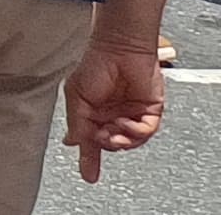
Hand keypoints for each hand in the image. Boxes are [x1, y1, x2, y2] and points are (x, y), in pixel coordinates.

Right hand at [65, 40, 166, 181]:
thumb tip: (73, 143)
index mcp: (92, 113)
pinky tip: (125, 123)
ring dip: (120, 140)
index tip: (88, 175)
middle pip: (110, 144)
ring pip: (130, 142)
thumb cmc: (94, 64)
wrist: (119, 49)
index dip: (88, 159)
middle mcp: (112, 116)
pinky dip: (135, 132)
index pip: (91, 141)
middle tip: (99, 136)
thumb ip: (75, 122)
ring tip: (112, 130)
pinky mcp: (149, 112)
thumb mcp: (75, 96)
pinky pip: (145, 132)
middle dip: (104, 144)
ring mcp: (131, 115)